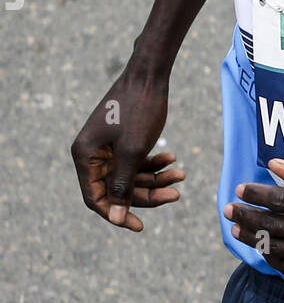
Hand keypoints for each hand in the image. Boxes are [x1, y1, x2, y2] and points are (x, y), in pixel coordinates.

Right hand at [70, 69, 184, 230]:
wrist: (149, 75)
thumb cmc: (138, 110)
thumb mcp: (132, 152)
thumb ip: (123, 187)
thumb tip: (116, 218)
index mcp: (85, 156)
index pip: (96, 198)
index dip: (117, 214)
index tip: (140, 226)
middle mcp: (92, 153)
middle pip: (117, 189)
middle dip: (147, 194)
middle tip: (176, 194)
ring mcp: (107, 147)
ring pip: (131, 177)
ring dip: (156, 179)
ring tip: (180, 173)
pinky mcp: (121, 141)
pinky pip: (136, 162)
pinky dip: (154, 163)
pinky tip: (173, 159)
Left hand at [224, 158, 283, 279]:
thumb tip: (276, 164)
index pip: (283, 200)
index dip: (257, 193)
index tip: (240, 187)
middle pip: (275, 227)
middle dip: (247, 217)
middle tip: (229, 208)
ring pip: (279, 251)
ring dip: (254, 239)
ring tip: (238, 229)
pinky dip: (273, 260)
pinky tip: (263, 250)